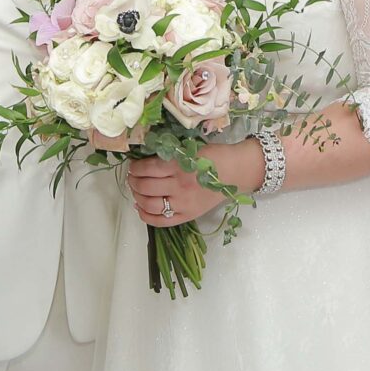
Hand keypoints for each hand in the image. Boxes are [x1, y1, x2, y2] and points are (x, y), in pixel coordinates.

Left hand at [124, 144, 253, 226]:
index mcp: (179, 165)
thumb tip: (144, 161)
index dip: (135, 168)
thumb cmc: (214, 157)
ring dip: (137, 196)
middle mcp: (179, 185)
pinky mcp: (188, 215)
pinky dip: (145, 215)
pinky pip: (160, 221)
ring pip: (149, 203)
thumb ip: (169, 156)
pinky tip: (140, 207)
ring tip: (136, 190)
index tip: (133, 166)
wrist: (236, 172)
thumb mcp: (190, 150)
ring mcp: (183, 203)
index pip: (147, 169)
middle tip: (132, 177)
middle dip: (133, 181)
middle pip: (145, 187)